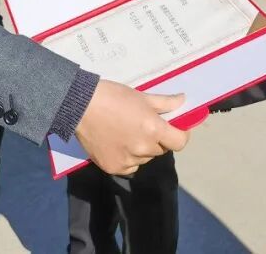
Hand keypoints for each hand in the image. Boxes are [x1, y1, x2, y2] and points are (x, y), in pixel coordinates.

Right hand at [75, 80, 189, 175]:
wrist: (81, 106)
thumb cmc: (113, 96)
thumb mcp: (142, 96)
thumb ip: (165, 103)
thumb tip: (184, 101)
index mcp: (153, 129)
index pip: (180, 142)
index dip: (180, 135)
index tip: (175, 128)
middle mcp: (143, 149)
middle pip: (161, 149)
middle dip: (158, 139)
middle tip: (144, 126)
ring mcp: (128, 161)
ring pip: (145, 158)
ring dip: (142, 149)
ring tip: (127, 134)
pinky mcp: (114, 168)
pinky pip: (130, 167)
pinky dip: (129, 159)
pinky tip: (118, 145)